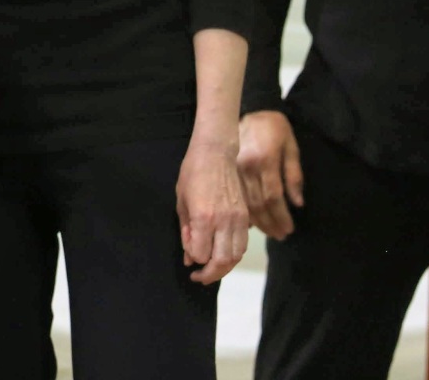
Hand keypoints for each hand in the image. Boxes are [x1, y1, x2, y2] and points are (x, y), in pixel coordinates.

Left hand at [176, 134, 250, 284]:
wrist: (217, 151)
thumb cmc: (192, 173)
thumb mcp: (181, 202)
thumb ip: (186, 231)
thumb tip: (189, 257)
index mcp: (204, 217)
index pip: (200, 254)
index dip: (193, 258)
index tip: (188, 255)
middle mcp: (224, 221)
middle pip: (222, 261)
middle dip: (209, 274)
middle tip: (199, 277)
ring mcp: (238, 219)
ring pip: (236, 256)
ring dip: (224, 268)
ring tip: (212, 268)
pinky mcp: (246, 216)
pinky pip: (243, 244)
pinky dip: (233, 254)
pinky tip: (223, 253)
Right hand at [236, 111, 303, 238]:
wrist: (251, 108)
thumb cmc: (275, 128)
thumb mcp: (291, 146)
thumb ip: (294, 175)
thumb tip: (297, 203)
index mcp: (265, 161)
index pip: (273, 197)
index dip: (281, 216)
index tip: (289, 229)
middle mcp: (247, 168)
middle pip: (259, 205)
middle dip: (271, 223)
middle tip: (281, 235)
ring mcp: (234, 170)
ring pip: (245, 204)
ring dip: (259, 222)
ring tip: (270, 232)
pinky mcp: (227, 170)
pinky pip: (235, 197)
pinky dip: (244, 211)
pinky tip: (252, 222)